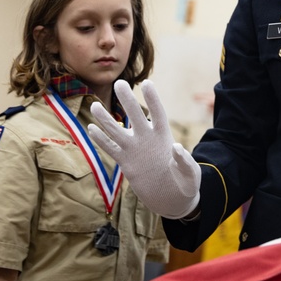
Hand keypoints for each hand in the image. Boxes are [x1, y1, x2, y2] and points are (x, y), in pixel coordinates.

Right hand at [88, 80, 199, 219]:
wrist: (173, 198)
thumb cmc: (186, 183)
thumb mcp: (190, 173)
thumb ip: (184, 160)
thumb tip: (177, 147)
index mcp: (164, 136)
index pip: (157, 113)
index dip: (152, 99)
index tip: (146, 83)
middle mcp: (147, 138)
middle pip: (135, 115)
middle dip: (127, 100)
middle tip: (119, 83)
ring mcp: (135, 149)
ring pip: (117, 131)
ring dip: (106, 119)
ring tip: (95, 105)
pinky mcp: (126, 162)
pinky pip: (111, 149)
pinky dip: (101, 140)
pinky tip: (91, 129)